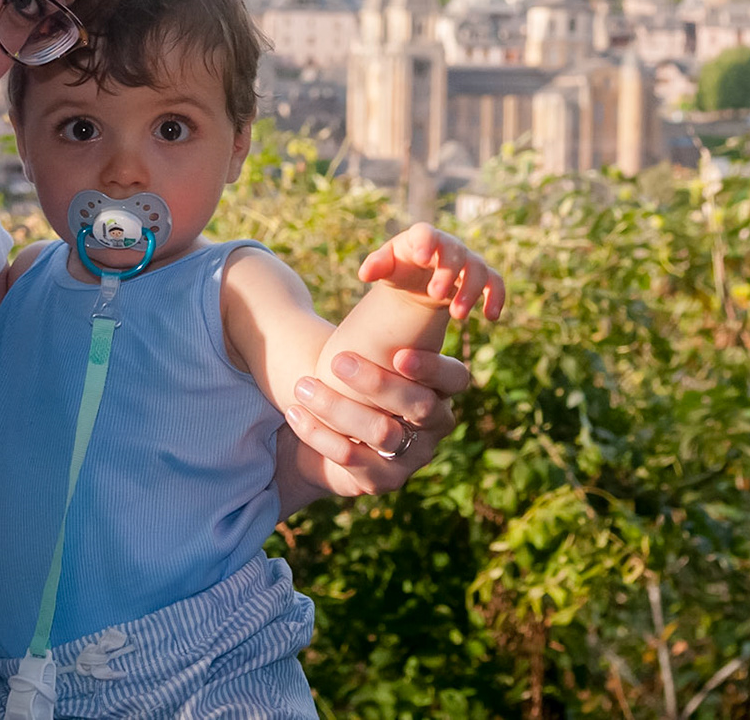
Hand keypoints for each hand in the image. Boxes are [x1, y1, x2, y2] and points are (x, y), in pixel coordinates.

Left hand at [279, 347, 471, 504]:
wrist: (323, 435)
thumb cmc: (352, 383)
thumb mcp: (368, 354)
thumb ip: (382, 329)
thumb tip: (381, 270)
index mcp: (441, 389)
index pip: (454, 379)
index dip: (432, 368)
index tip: (399, 354)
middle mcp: (434, 425)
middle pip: (419, 406)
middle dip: (377, 382)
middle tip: (338, 360)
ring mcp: (412, 457)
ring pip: (383, 432)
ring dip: (338, 406)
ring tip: (303, 386)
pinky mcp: (383, 480)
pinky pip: (353, 458)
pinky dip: (320, 433)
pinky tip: (295, 413)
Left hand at [356, 223, 506, 323]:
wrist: (417, 280)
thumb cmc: (399, 268)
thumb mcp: (385, 267)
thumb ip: (376, 266)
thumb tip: (364, 273)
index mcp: (421, 238)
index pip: (426, 233)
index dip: (427, 242)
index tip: (422, 258)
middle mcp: (448, 246)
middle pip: (455, 252)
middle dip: (447, 273)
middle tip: (435, 295)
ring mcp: (466, 261)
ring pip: (477, 269)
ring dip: (470, 291)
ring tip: (457, 315)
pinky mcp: (481, 278)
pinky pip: (495, 283)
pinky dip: (496, 297)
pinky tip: (492, 317)